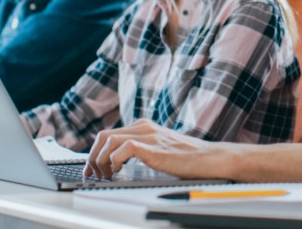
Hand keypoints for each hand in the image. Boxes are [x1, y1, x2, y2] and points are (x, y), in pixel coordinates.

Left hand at [84, 118, 234, 179]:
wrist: (209, 158)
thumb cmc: (187, 157)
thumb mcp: (158, 148)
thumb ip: (142, 148)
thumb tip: (118, 159)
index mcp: (143, 126)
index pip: (108, 134)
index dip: (95, 152)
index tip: (92, 168)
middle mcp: (143, 127)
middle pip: (103, 136)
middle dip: (93, 156)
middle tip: (94, 174)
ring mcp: (148, 135)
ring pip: (109, 140)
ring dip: (101, 160)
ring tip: (106, 175)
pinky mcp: (153, 148)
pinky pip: (124, 148)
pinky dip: (115, 160)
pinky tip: (119, 171)